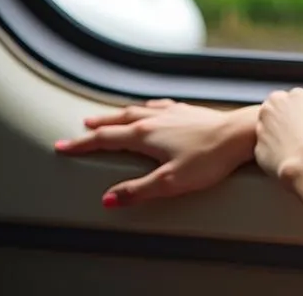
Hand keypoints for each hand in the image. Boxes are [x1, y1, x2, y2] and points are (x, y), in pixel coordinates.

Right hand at [54, 99, 255, 207]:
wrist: (239, 134)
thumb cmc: (208, 159)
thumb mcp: (170, 182)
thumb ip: (137, 190)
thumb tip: (108, 198)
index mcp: (145, 135)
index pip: (105, 139)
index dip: (82, 143)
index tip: (63, 145)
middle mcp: (155, 118)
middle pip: (117, 120)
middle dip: (96, 126)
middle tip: (79, 129)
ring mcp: (171, 112)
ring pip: (136, 110)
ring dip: (117, 114)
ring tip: (106, 117)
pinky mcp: (187, 111)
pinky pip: (156, 106)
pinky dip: (143, 107)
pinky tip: (149, 107)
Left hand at [255, 87, 302, 183]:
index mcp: (279, 96)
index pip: (284, 101)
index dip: (296, 112)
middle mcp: (266, 110)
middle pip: (272, 114)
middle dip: (282, 122)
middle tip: (299, 134)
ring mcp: (261, 130)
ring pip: (268, 133)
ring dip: (278, 138)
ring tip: (296, 147)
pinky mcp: (259, 150)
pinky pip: (267, 151)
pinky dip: (276, 154)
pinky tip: (290, 158)